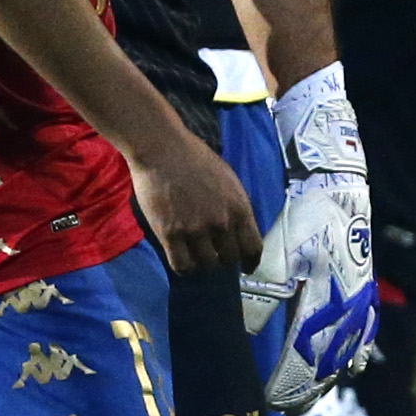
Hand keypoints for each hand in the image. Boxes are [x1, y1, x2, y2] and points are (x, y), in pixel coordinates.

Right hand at [130, 129, 264, 272]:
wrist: (162, 149)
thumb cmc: (195, 158)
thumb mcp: (228, 180)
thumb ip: (235, 206)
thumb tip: (238, 230)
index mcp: (239, 207)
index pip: (253, 247)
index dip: (251, 261)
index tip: (246, 267)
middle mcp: (221, 223)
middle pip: (229, 259)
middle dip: (224, 259)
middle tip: (215, 254)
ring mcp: (195, 230)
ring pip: (206, 265)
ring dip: (203, 262)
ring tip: (196, 255)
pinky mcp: (170, 234)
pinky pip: (182, 265)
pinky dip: (184, 267)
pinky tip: (182, 259)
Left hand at [240, 171, 378, 407]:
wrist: (338, 190)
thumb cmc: (301, 222)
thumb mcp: (274, 256)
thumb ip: (261, 297)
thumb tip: (248, 332)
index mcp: (322, 301)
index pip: (303, 358)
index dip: (288, 383)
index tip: (269, 399)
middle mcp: (346, 309)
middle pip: (327, 363)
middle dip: (306, 389)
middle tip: (285, 406)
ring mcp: (360, 302)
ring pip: (347, 353)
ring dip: (328, 377)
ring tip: (311, 396)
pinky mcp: (366, 292)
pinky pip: (365, 332)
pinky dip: (357, 354)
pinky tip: (352, 370)